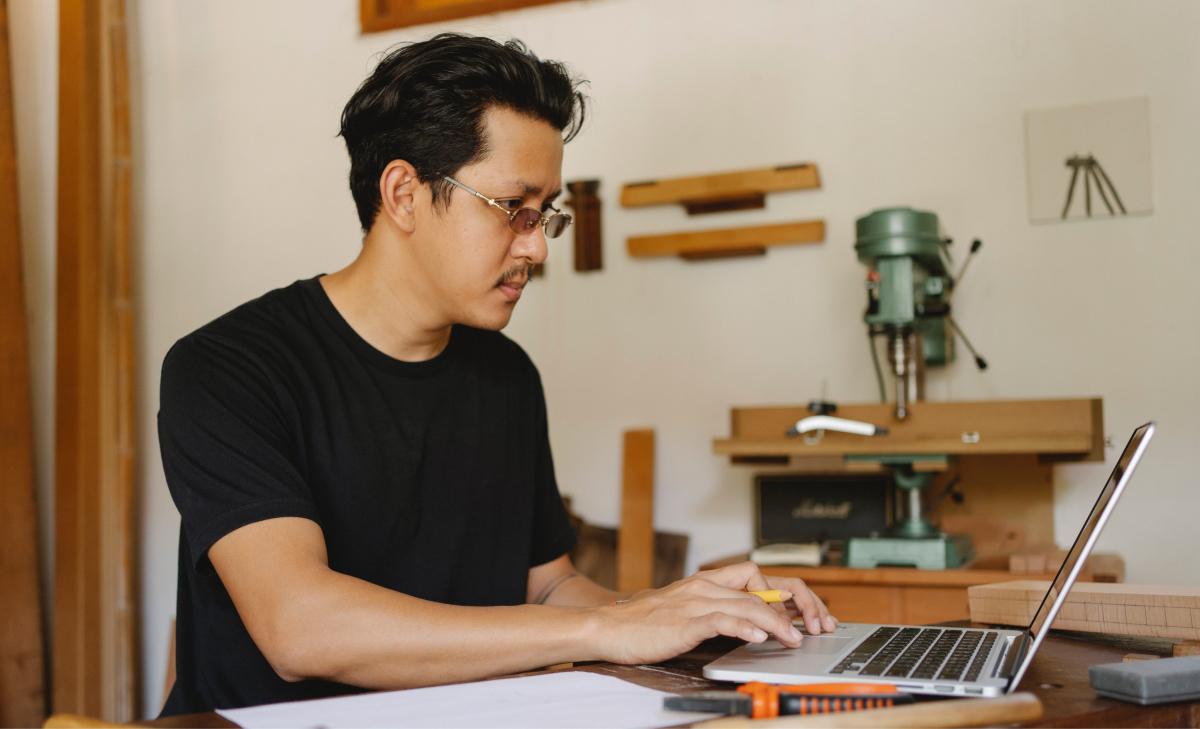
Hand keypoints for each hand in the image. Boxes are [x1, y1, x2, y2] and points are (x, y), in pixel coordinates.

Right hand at [593, 562, 826, 664]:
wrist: (607, 628)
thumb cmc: (643, 624)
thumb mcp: (685, 611)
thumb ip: (713, 612)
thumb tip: (747, 624)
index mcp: (705, 581)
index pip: (755, 575)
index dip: (784, 592)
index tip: (803, 613)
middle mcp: (703, 586)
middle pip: (759, 586)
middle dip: (791, 605)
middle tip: (809, 627)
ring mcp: (694, 602)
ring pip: (746, 602)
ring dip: (776, 622)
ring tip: (793, 638)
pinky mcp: (684, 621)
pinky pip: (721, 619)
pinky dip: (743, 626)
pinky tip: (758, 638)